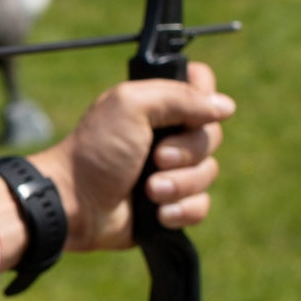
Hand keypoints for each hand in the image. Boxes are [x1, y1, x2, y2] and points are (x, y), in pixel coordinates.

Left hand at [38, 60, 231, 251]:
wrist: (74, 203)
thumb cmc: (96, 151)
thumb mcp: (131, 106)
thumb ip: (179, 97)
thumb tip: (225, 106)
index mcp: (157, 106)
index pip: (203, 88)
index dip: (205, 100)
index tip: (191, 113)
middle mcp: (167, 135)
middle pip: (211, 136)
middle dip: (186, 152)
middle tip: (155, 158)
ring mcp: (170, 171)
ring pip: (208, 173)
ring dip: (179, 184)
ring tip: (149, 191)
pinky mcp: (170, 204)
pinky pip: (201, 205)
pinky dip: (182, 210)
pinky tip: (157, 213)